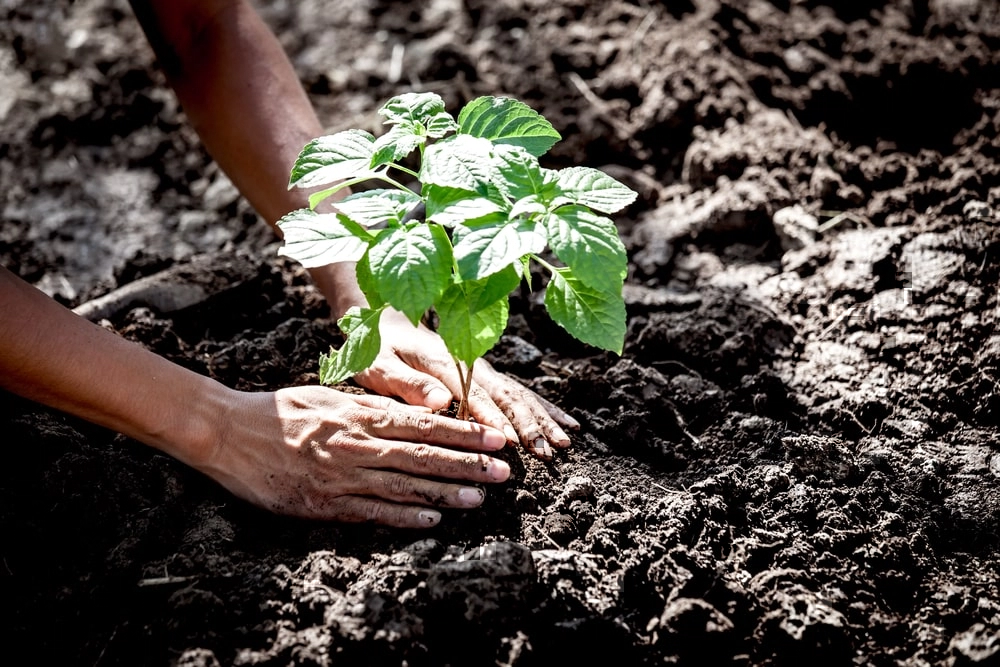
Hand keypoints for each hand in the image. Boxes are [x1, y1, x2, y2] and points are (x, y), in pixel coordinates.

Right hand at [199, 385, 510, 525]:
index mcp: (361, 415)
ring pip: (404, 487)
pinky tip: (432, 520)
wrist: (227, 432)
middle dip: (467, 464)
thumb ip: (372, 408)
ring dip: (445, 493)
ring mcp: (341, 477)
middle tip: (503, 471)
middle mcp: (357, 445)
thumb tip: (414, 412)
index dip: (464, 432)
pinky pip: (371, 513)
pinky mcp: (323, 504)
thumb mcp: (331, 396)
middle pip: (423, 456)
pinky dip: (404, 517)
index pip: (424, 424)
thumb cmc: (282, 410)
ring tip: (479, 498)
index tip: (495, 437)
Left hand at [352, 309, 579, 460]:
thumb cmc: (378, 347)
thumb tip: (440, 402)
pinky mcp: (488, 377)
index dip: (493, 418)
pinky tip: (566, 425)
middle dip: (529, 424)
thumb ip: (407, 383)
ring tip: (564, 444)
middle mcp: (471, 363)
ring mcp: (483, 370)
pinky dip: (544, 409)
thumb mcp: (378, 363)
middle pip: (506, 395)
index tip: (511, 441)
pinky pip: (520, 393)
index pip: (474, 394)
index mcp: (445, 361)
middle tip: (547, 452)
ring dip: (542, 419)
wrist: (390, 320)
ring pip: (519, 395)